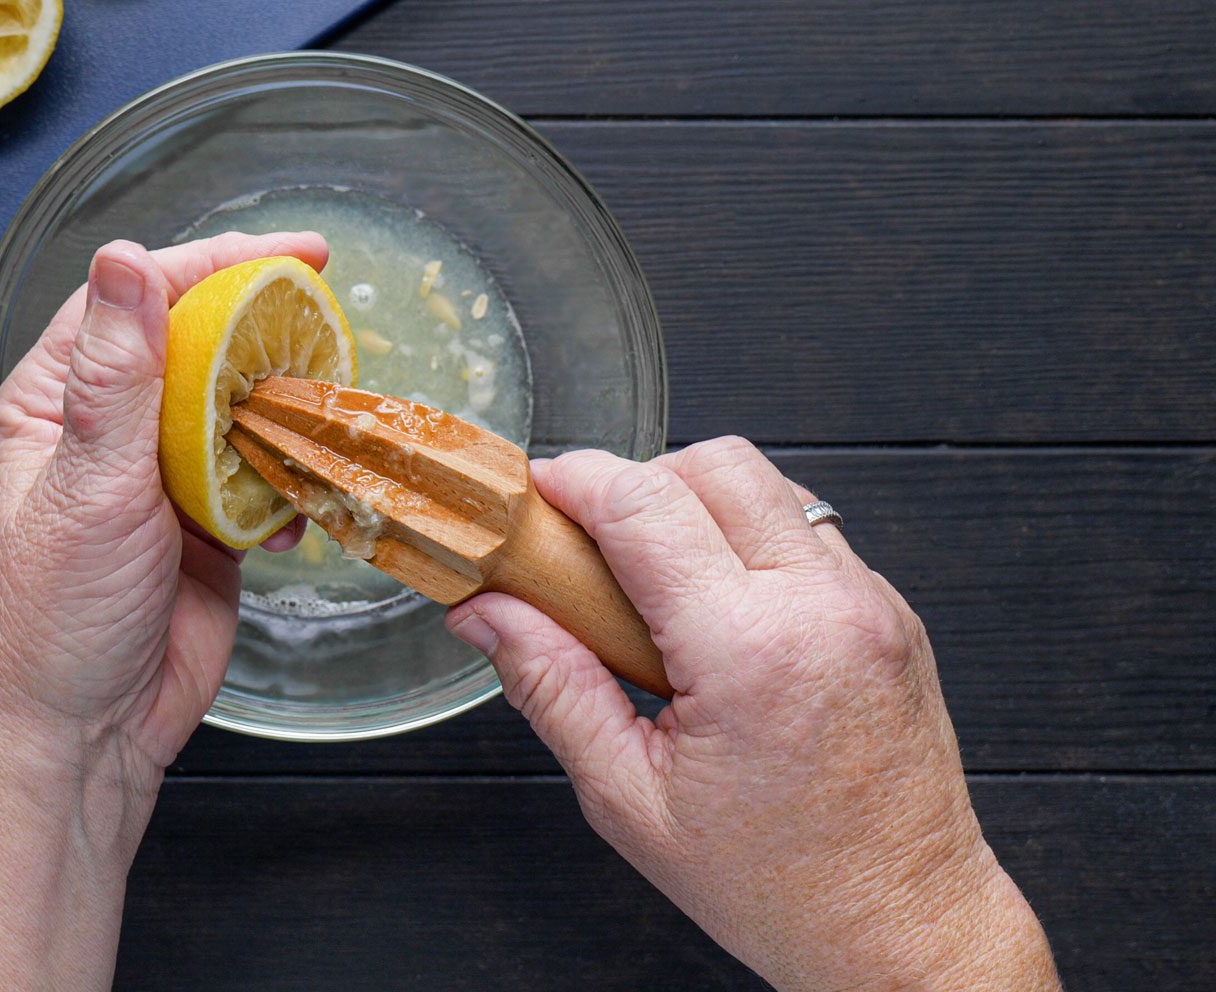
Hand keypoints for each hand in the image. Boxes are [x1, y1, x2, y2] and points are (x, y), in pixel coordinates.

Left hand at [0, 230, 325, 780]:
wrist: (81, 739)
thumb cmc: (50, 622)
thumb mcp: (89, 486)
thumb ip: (118, 375)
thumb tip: (125, 259)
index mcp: (57, 401)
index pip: (138, 298)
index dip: (213, 262)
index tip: (288, 252)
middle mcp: (110, 431)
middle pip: (198, 344)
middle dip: (262, 325)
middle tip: (326, 308)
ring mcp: (162, 480)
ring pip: (238, 410)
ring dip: (285, 407)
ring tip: (326, 403)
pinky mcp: (208, 530)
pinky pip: (263, 481)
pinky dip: (291, 486)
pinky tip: (298, 509)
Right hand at [445, 437, 1058, 990]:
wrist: (906, 930)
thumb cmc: (780, 887)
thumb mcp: (629, 800)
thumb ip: (550, 687)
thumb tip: (486, 614)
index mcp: (749, 651)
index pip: (643, 502)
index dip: (572, 481)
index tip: (532, 499)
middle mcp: (821, 606)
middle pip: (712, 462)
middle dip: (636, 481)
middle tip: (590, 547)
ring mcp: (868, 602)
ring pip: (767, 483)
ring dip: (698, 506)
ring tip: (658, 588)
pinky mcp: (890, 613)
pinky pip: (808, 530)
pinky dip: (751, 543)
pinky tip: (721, 615)